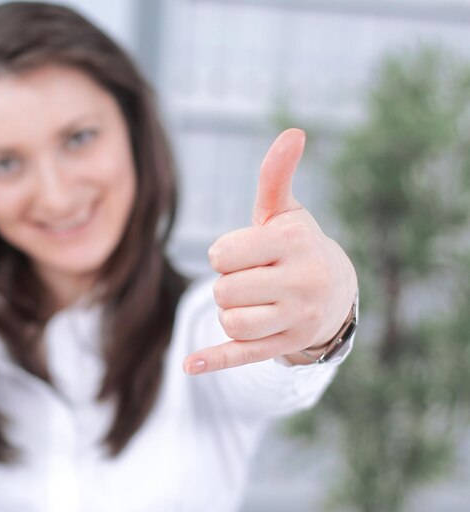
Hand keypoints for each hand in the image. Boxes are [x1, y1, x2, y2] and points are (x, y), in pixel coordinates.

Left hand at [183, 128, 356, 373]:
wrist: (336, 291)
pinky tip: (189, 365)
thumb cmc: (298, 245)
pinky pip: (243, 355)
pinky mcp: (284, 345)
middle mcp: (300, 283)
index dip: (223, 254)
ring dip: (230, 311)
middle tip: (252, 278)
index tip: (243, 253)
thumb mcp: (286, 212)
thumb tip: (293, 133)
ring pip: (230, 322)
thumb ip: (276, 176)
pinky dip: (214, 361)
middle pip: (225, 291)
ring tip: (252, 300)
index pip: (223, 255)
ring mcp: (295, 319)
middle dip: (228, 283)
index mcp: (293, 244)